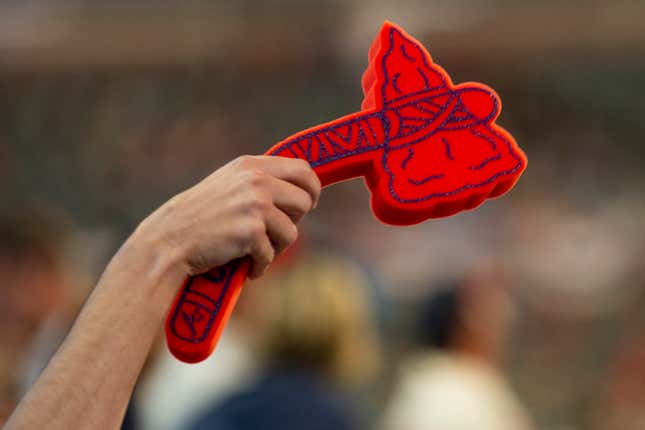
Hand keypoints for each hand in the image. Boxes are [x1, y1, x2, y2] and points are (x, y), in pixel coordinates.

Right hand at [134, 155, 320, 278]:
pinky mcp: (251, 232)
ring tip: (254, 252)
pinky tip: (246, 267)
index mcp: (251, 165)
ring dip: (277, 248)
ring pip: (292, 232)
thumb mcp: (229, 185)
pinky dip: (260, 266)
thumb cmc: (200, 218)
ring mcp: (255, 205)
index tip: (307, 203)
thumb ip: (259, 181)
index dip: (311, 188)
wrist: (169, 240)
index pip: (302, 169)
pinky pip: (272, 255)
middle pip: (305, 200)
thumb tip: (301, 191)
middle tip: (276, 234)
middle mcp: (256, 180)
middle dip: (295, 221)